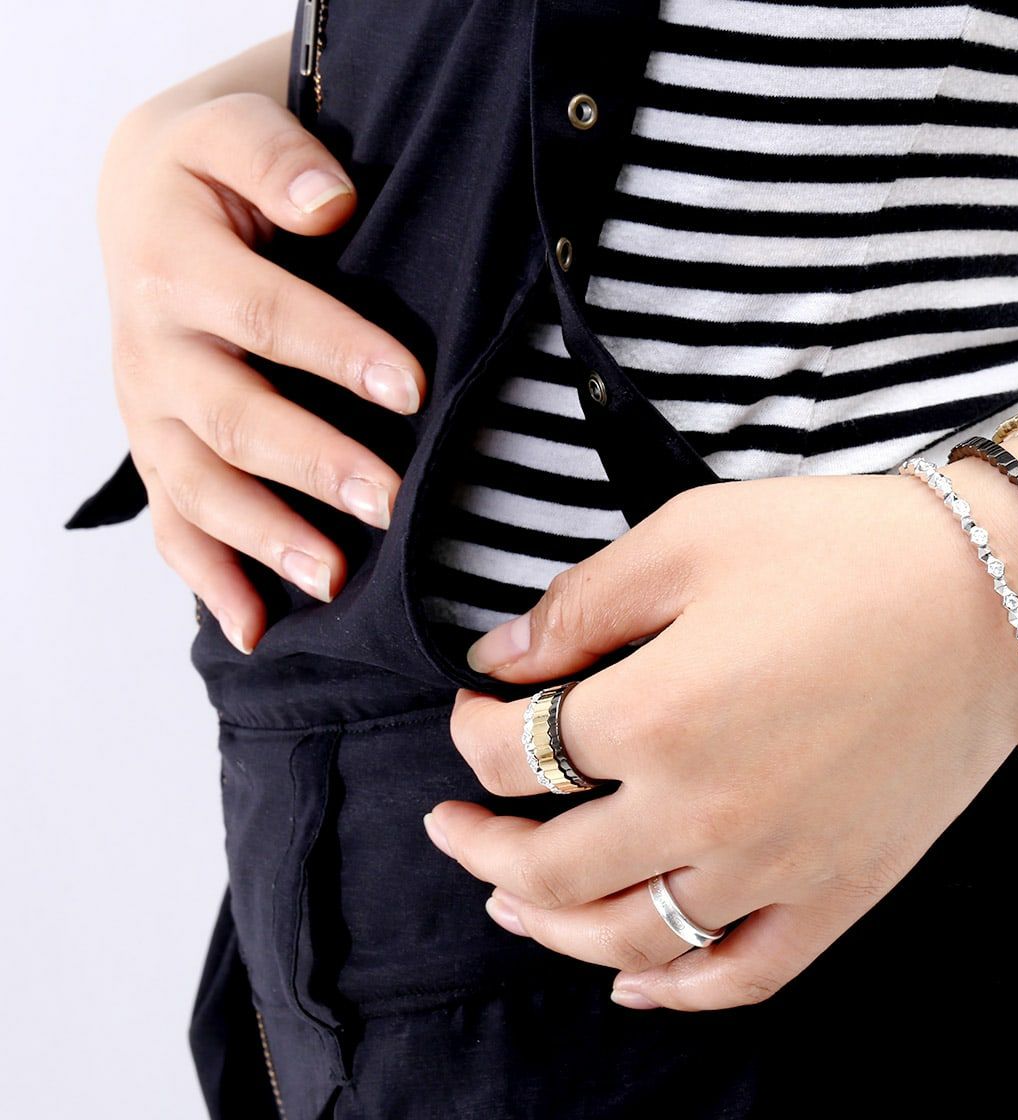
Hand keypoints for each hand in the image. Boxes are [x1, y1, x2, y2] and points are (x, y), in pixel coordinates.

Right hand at [99, 90, 427, 651]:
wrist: (144, 204)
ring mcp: (150, 414)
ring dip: (264, 539)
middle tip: (386, 502)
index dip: (334, 351)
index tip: (410, 388)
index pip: (262, 313)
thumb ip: (274, 154)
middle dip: (312, 464)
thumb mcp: (231, 130)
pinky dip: (210, 582)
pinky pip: (172, 528)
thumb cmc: (212, 175)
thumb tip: (329, 203)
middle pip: (230, 417)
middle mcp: (152, 348)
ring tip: (334, 579)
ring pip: (198, 487)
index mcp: (173, 263)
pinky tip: (255, 629)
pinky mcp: (159, 454)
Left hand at [426, 473, 1017, 1011]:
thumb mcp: (687, 538)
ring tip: (509, 902)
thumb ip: (578, 606)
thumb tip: (498, 660)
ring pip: (627, 939)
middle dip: (479, 845)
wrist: (991, 591)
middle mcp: (703, 813)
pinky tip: (631, 984)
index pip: (514, 755)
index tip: (472, 709)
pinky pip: (741, 977)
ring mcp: (773, 870)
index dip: (471, 733)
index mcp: (655, 716)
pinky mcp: (836, 897)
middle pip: (549, 867)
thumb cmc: (838, 550)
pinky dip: (675, 993)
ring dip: (550, 927)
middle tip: (449, 828)